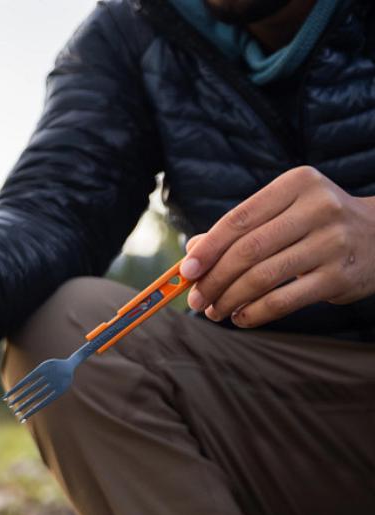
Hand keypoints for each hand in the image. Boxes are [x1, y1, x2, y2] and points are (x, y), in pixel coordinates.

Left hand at [179, 166, 374, 327]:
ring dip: (229, 300)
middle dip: (214, 280)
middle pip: (248, 251)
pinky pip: (283, 301)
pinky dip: (254, 313)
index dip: (208, 248)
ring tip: (214, 311)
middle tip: (196, 299)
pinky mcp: (339, 276)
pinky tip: (240, 318)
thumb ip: (240, 229)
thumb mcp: (283, 212)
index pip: (240, 219)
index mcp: (297, 184)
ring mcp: (332, 242)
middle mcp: (318, 208)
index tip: (186, 271)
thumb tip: (192, 253)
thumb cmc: (316, 224)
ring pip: (263, 278)